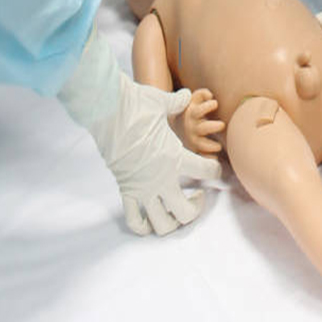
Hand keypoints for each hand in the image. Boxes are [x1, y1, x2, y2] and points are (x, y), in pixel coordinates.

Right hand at [58, 28, 221, 235]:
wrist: (106, 110)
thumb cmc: (135, 105)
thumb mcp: (161, 103)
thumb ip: (177, 103)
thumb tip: (185, 95)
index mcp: (175, 156)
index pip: (206, 172)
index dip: (215, 172)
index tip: (215, 170)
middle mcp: (161, 178)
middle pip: (185, 211)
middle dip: (195, 208)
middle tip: (196, 196)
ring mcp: (142, 187)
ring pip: (162, 223)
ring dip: (172, 222)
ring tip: (175, 209)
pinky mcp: (125, 190)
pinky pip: (134, 220)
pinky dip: (144, 226)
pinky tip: (151, 220)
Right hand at [172, 88, 224, 154]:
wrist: (172, 127)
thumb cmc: (190, 111)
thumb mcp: (192, 101)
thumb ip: (201, 94)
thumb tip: (211, 95)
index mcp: (192, 115)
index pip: (199, 111)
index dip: (208, 106)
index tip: (215, 103)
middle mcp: (192, 128)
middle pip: (203, 128)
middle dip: (214, 127)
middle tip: (222, 125)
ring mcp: (193, 140)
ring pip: (202, 145)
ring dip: (212, 146)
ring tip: (219, 146)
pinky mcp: (195, 150)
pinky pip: (201, 158)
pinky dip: (208, 159)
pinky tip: (215, 159)